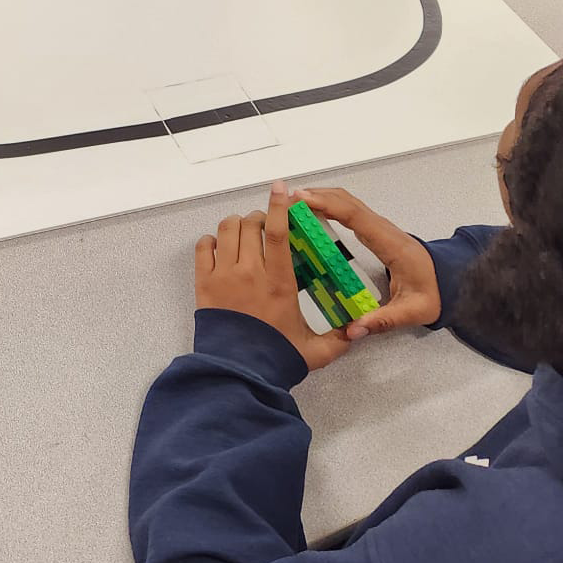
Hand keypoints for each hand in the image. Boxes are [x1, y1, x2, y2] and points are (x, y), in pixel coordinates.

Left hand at [195, 182, 350, 370]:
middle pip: (250, 225)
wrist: (237, 374)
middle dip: (258, 218)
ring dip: (236, 226)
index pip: (277, 232)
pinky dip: (210, 241)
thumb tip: (360, 332)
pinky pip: (203, 248)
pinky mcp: (204, 284)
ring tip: (244, 234)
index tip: (280, 187)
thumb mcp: (316, 351)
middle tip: (264, 227)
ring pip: (226, 230)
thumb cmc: (276, 359)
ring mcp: (224, 275)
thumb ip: (340, 339)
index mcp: (279, 282)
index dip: (278, 206)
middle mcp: (250, 272)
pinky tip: (220, 248)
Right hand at [292, 185, 441, 339]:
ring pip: (347, 202)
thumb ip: (383, 320)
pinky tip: (311, 212)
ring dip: (320, 197)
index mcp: (390, 244)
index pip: (356, 216)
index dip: (328, 205)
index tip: (302, 199)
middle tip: (287, 200)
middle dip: (317, 195)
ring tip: (292, 203)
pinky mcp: (374, 231)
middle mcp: (383, 229)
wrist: (451, 282)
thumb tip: (353, 330)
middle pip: (347, 201)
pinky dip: (328, 205)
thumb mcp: (413, 311)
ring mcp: (379, 227)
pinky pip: (348, 211)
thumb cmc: (434, 293)